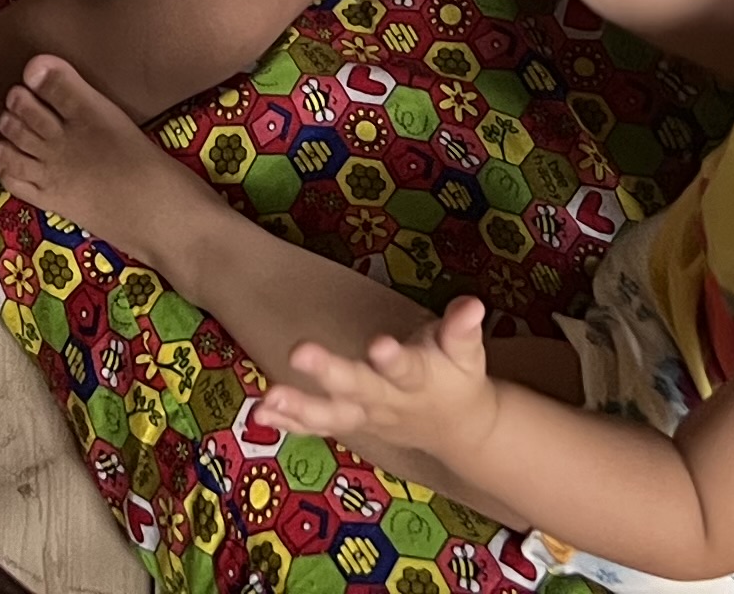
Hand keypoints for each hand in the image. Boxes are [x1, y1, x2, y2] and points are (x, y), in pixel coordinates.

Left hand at [257, 299, 494, 467]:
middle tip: (300, 352)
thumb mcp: (466, 352)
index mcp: (418, 378)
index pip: (406, 368)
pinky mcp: (351, 422)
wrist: (458, 429)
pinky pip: (318, 425)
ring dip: (299, 407)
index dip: (393, 358)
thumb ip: (462, 328)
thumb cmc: (457, 376)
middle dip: (330, 372)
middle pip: (359, 388)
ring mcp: (366, 416)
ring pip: (332, 415)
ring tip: (267, 399)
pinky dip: (290, 421)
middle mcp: (388, 400)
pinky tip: (261, 413)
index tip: (379, 345)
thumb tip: (472, 304)